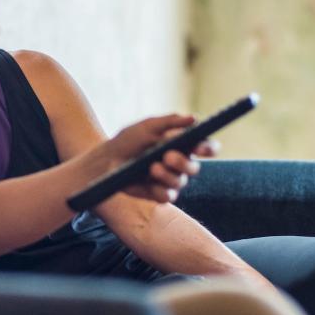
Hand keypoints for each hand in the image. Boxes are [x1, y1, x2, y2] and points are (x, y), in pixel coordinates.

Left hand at [103, 114, 217, 203]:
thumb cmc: (129, 140)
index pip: (205, 148)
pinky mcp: (159, 194)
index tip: (201, 147)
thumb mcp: (148, 127)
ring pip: (179, 182)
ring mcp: (170, 181)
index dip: (208, 148)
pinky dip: (160, 189)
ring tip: (153, 167)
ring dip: (168, 174)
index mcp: (183, 146)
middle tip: (168, 155)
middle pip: (194, 168)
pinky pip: (167, 196)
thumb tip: (194, 118)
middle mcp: (181, 165)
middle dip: (183, 162)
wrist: (106, 159)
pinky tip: (151, 183)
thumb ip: (170, 122)